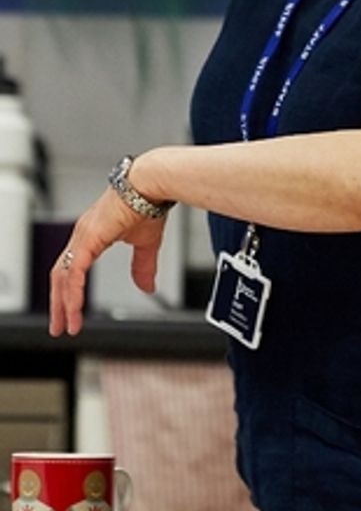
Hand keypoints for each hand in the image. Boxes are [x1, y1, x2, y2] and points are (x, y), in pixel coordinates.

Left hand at [50, 185, 167, 336]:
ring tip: (66, 324)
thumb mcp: (146, 243)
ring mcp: (83, 236)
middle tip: (61, 326)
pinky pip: (75, 271)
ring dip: (63, 304)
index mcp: (92, 235)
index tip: (72, 311)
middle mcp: (82, 235)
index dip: (70, 292)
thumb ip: (143, 266)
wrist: (151, 184)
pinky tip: (75, 307)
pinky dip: (73, 292)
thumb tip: (147, 287)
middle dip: (59, 304)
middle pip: (61, 276)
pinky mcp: (88, 238)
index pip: (72, 269)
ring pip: (63, 277)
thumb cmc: (149, 203)